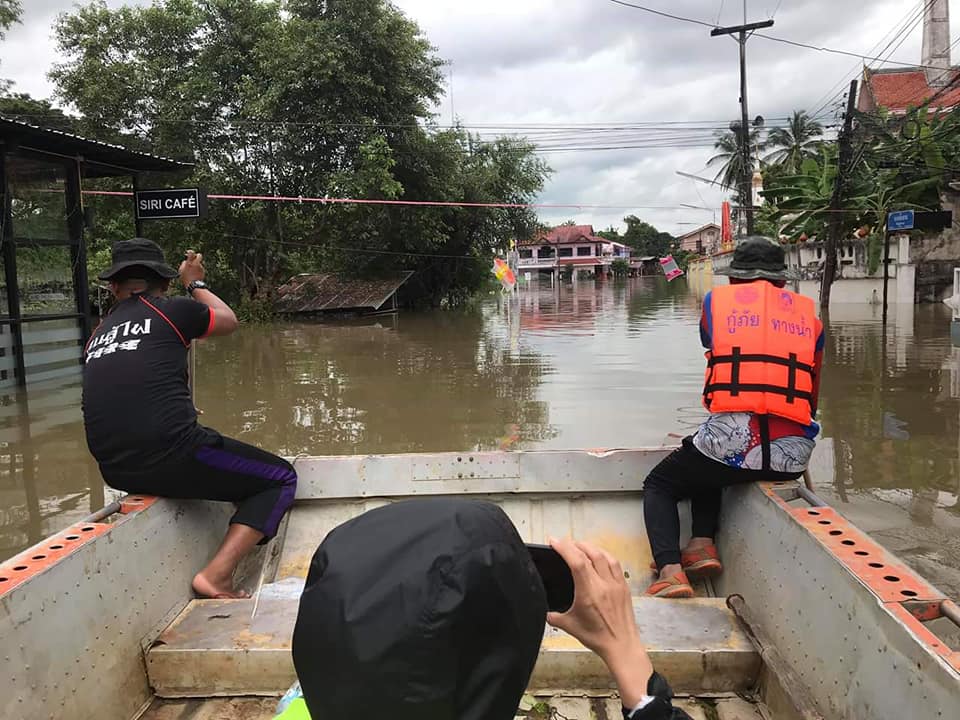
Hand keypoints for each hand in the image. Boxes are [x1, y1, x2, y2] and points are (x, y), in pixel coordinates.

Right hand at [179, 250, 204, 285]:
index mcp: (190, 263)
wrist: (193, 285)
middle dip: (197, 256)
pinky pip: (200, 268)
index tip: (188, 252)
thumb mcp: (181, 271)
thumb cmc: (185, 278)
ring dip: (196, 265)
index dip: (190, 251)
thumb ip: (183, 264)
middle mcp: (196, 264)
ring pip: (199, 263)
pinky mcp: (203, 271)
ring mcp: (201, 267)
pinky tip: (195, 274)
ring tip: (192, 271)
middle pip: (199, 255)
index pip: (191, 252)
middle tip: (194, 258)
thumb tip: (186, 261)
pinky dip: (198, 270)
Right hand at [546, 537, 652, 706]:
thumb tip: (543, 610)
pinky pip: (615, 564)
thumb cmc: (598, 638)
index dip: (564, 547)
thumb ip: (553, 616)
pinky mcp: (624, 587)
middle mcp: (604, 585)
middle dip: (575, 544)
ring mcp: (616, 584)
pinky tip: (599, 556)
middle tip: (565, 543)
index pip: (576, 561)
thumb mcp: (570, 626)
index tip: (554, 541)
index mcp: (589, 593)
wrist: (622, 646)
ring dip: (591, 547)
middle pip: (590, 553)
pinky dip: (605, 555)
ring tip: (580, 546)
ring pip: (604, 555)